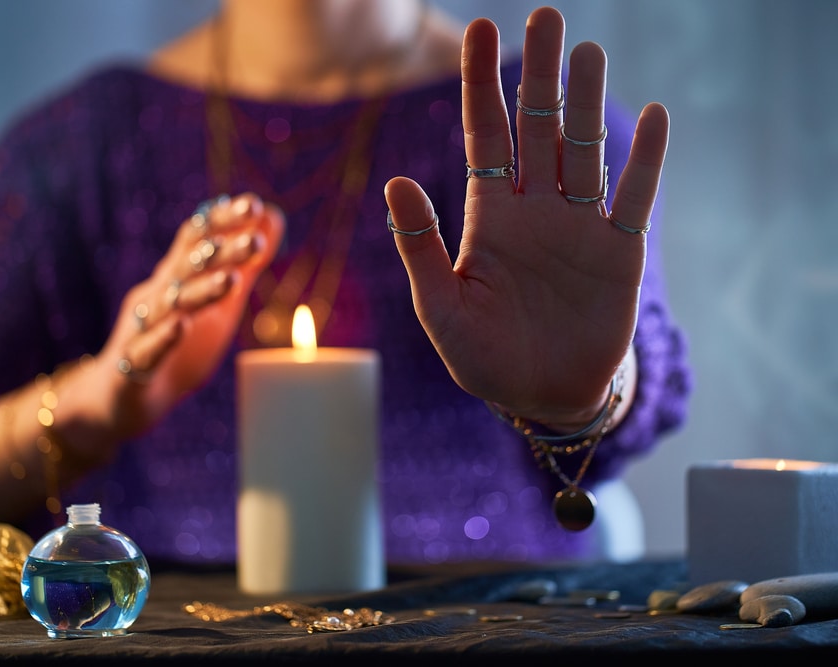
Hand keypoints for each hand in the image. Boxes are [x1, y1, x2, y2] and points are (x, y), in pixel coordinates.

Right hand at [93, 193, 283, 438]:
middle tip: (255, 240)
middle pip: (187, 268)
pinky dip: (164, 338)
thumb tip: (272, 216)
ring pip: (170, 306)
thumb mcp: (216, 303)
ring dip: (200, 292)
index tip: (253, 204)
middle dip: (220, 252)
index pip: (195, 239)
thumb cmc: (176, 345)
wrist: (118, 400)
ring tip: (231, 280)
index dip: (221, 220)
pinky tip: (181, 326)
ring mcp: (141, 330)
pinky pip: (146, 351)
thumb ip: (243, 262)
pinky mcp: (132, 368)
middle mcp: (155, 297)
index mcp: (174, 279)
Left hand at [384, 8, 668, 428]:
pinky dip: (646, 161)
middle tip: (545, 15)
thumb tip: (395, 180)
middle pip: (538, 126)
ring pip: (585, 149)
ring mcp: (579, 226)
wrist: (539, 396)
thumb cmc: (482, 355)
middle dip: (540, 74)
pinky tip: (653, 117)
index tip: (480, 29)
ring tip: (588, 52)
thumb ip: (421, 245)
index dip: (482, 82)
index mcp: (489, 214)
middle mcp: (535, 208)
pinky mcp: (619, 253)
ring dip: (587, 103)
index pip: (486, 134)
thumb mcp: (441, 305)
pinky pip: (635, 198)